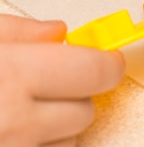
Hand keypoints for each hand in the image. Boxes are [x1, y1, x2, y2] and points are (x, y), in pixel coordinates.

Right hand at [0, 14, 124, 146]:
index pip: (93, 71)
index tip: (110, 59)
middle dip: (74, 94)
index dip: (107, 63)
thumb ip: (14, 32)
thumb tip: (57, 31)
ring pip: (69, 141)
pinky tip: (14, 133)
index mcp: (9, 76)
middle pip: (86, 110)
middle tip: (47, 84)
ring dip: (55, 127)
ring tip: (17, 111)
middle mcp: (14, 122)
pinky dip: (39, 145)